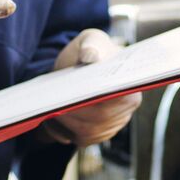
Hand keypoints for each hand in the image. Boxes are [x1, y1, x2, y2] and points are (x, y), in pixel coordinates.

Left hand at [44, 29, 139, 147]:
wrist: (82, 65)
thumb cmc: (89, 50)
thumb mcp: (90, 40)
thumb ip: (91, 45)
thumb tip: (90, 56)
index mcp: (128, 85)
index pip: (115, 101)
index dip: (92, 102)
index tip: (71, 98)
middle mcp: (126, 109)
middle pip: (98, 121)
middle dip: (72, 115)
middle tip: (52, 104)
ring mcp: (113, 124)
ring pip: (87, 134)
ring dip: (66, 124)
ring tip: (50, 109)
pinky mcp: (99, 134)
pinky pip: (80, 139)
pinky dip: (64, 132)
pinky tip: (53, 119)